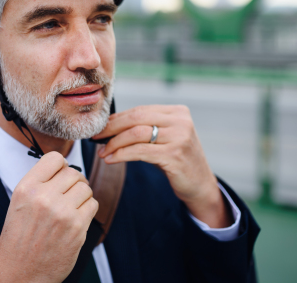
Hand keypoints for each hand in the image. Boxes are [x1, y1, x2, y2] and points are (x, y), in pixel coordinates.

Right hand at [0, 152, 98, 282]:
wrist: (20, 273)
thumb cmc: (19, 239)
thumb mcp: (18, 203)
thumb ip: (39, 183)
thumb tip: (63, 167)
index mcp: (26, 188)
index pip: (54, 158)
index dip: (61, 166)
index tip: (60, 175)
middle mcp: (44, 197)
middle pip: (73, 173)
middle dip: (73, 182)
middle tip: (68, 194)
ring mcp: (62, 212)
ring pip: (86, 188)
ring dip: (82, 196)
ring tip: (71, 208)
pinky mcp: (78, 227)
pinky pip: (93, 204)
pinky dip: (87, 209)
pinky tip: (76, 219)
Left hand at [93, 105, 231, 227]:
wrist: (201, 186)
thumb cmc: (177, 161)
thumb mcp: (165, 139)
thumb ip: (145, 128)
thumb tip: (109, 126)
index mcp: (178, 112)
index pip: (140, 110)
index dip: (117, 118)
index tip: (100, 127)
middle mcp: (180, 121)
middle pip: (136, 118)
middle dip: (112, 128)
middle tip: (96, 137)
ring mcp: (179, 137)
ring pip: (136, 133)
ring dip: (114, 143)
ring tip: (103, 152)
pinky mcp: (174, 155)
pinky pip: (140, 151)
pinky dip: (122, 154)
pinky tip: (112, 159)